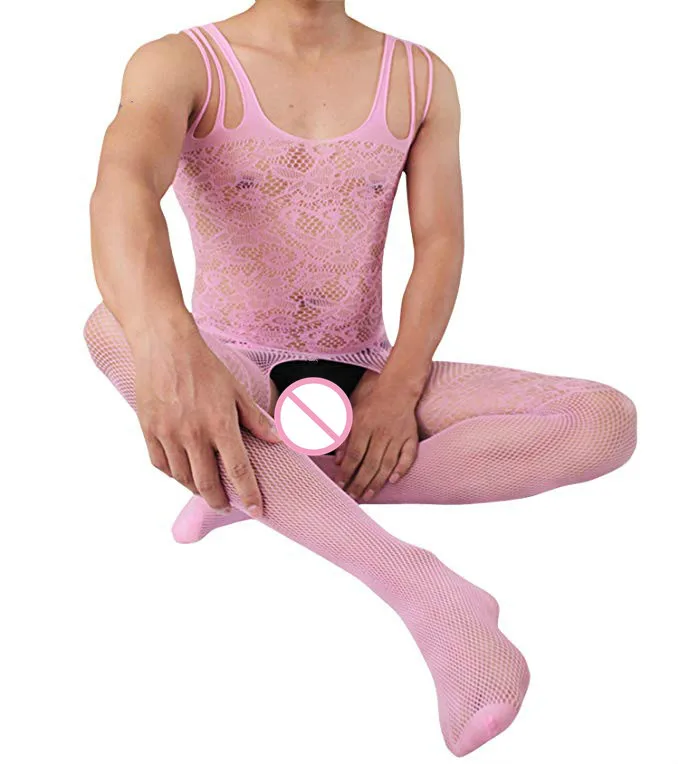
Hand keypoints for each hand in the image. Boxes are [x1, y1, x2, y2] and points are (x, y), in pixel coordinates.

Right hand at [132, 317, 278, 515]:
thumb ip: (255, 419)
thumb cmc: (204, 366)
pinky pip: (161, 465)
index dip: (249, 494)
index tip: (256, 511)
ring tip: (206, 491)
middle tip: (227, 507)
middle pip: (207, 484)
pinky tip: (182, 473)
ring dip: (196, 490)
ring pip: (182, 478)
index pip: (238, 470)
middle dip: (220, 502)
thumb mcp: (236, 390)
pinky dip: (173, 475)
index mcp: (220, 424)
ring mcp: (168, 434)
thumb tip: (278, 440)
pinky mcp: (148, 430)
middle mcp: (193, 434)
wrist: (165, 346)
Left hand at [334, 370, 419, 500]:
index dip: (347, 471)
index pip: (354, 454)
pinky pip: (408, 456)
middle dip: (360, 483)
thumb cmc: (372, 403)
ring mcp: (398, 436)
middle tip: (352, 497)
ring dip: (377, 482)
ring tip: (368, 495)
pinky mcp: (411, 437)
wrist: (397, 389)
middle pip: (370, 463)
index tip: (340, 484)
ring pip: (387, 464)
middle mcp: (381, 433)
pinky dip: (402, 469)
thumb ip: (344, 437)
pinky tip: (393, 480)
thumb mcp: (352, 416)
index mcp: (364, 426)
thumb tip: (337, 460)